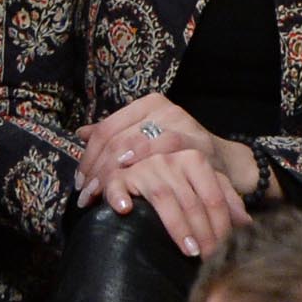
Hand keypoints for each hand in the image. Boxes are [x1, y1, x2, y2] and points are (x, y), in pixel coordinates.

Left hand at [75, 94, 221, 206]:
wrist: (220, 163)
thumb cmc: (178, 153)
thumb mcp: (146, 137)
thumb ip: (117, 135)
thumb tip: (81, 133)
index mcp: (149, 104)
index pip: (107, 129)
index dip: (89, 158)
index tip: (81, 183)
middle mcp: (166, 110)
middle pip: (118, 139)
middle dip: (98, 170)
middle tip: (86, 196)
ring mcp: (182, 126)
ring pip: (135, 147)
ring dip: (114, 174)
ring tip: (100, 197)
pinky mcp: (195, 145)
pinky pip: (161, 157)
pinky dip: (141, 173)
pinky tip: (129, 189)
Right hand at [97, 150, 251, 258]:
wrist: (143, 165)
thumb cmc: (179, 183)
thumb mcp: (207, 186)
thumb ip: (227, 200)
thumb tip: (247, 223)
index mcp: (195, 160)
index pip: (213, 197)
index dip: (221, 225)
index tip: (225, 249)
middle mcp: (170, 159)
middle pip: (192, 201)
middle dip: (203, 233)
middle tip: (209, 257)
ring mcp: (144, 167)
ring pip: (164, 198)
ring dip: (178, 227)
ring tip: (189, 250)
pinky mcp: (119, 176)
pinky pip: (118, 186)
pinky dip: (120, 197)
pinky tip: (125, 211)